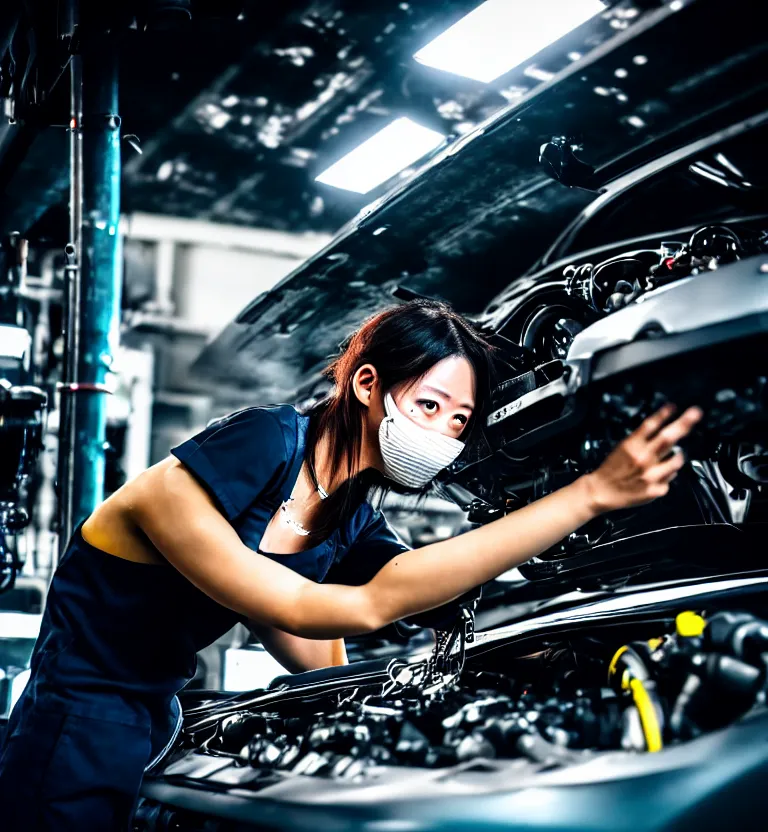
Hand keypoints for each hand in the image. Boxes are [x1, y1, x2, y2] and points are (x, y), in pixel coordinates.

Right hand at [582, 404, 702, 514]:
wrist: (602, 492)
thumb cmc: (611, 469)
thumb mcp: (622, 447)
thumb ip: (641, 439)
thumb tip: (662, 429)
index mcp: (632, 446)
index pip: (651, 424)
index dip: (664, 414)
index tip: (673, 407)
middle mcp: (643, 458)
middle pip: (668, 437)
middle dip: (684, 423)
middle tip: (695, 413)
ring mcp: (651, 475)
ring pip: (677, 460)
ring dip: (678, 455)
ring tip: (675, 455)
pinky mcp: (656, 489)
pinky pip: (671, 478)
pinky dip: (668, 474)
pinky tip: (659, 474)